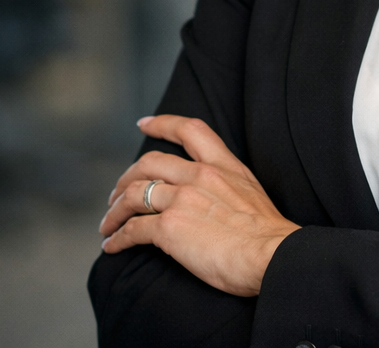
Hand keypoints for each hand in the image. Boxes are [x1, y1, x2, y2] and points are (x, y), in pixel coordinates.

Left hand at [99, 115, 299, 296]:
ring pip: (133, 195)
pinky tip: (113, 246)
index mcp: (223, 165)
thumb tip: (213, 196)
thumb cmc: (267, 232)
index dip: (162, 124)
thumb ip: (228, 185)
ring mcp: (183, 199)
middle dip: (126, 178)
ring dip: (114, 211)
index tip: (144, 123)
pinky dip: (117, 237)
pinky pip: (132, 228)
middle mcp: (200, 175)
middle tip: (116, 195)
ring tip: (108, 225)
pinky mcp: (170, 228)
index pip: (189, 130)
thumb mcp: (251, 191)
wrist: (271, 254)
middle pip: (149, 163)